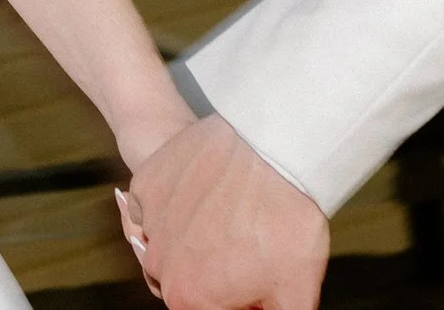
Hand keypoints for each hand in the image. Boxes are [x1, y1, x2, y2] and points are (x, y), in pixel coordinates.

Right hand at [120, 114, 327, 309]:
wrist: (275, 149)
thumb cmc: (289, 224)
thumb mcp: (297, 293)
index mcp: (188, 298)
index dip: (237, 300)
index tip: (258, 281)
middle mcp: (158, 264)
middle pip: (186, 279)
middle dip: (214, 273)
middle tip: (249, 248)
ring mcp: (149, 219)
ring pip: (170, 242)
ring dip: (195, 238)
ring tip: (235, 217)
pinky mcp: (146, 183)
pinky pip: (154, 206)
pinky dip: (176, 205)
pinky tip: (208, 193)